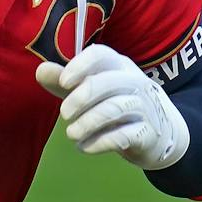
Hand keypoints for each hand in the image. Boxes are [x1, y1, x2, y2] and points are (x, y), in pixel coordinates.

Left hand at [36, 44, 189, 169]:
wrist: (162, 134)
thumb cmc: (118, 105)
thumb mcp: (92, 91)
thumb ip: (65, 82)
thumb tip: (40, 70)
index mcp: (119, 66)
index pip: (101, 54)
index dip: (80, 66)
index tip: (64, 83)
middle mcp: (134, 81)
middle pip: (106, 82)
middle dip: (80, 98)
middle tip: (64, 114)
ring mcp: (144, 107)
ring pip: (114, 109)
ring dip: (87, 123)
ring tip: (72, 134)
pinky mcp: (148, 133)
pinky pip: (123, 135)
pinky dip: (100, 142)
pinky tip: (86, 147)